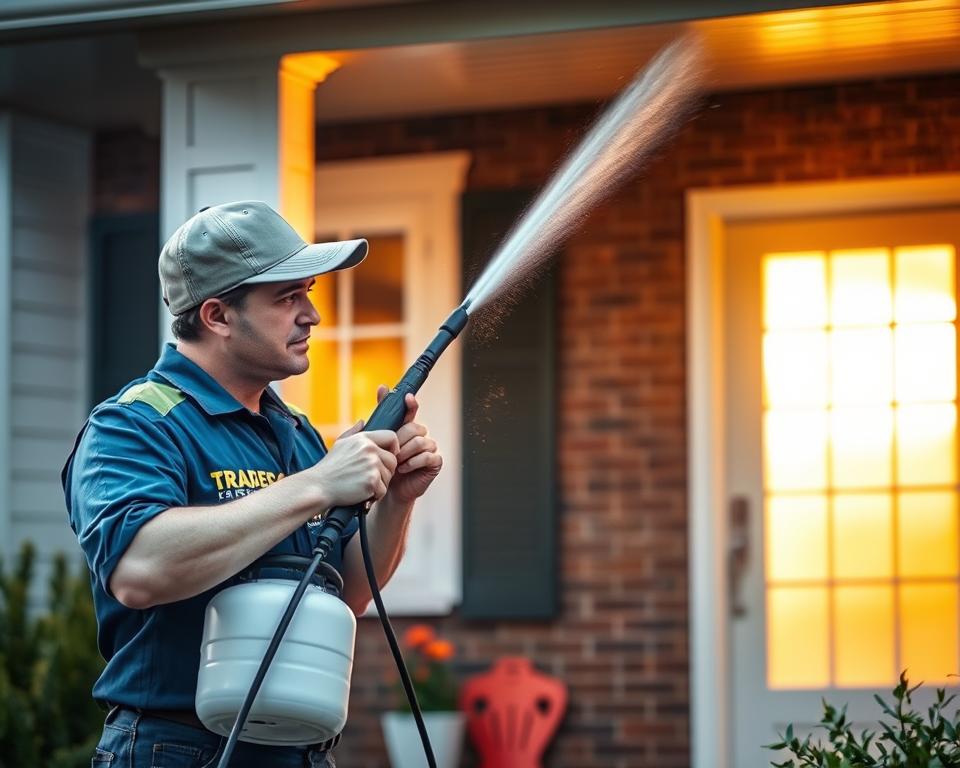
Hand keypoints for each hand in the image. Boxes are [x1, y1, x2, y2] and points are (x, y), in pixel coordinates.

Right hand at [312, 423, 398, 507]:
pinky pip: (383, 490)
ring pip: (389, 476)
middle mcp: (369, 449)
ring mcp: (371, 465)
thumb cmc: (329, 468)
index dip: (394, 447)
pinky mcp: (372, 481)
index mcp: (363, 439)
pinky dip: (374, 495)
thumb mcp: (339, 444)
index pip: (391, 437)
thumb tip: (363, 422)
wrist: (318, 486)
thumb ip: (353, 432)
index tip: (389, 456)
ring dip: (380, 484)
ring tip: (362, 485)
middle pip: (393, 460)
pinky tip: (361, 493)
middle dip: (385, 471)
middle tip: (370, 478)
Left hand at [377, 385, 442, 504]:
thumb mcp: (375, 445)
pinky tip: (403, 469)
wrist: (388, 491)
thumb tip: (373, 402)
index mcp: (406, 429)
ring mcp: (429, 449)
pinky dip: (413, 462)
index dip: (411, 403)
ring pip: (420, 441)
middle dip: (400, 440)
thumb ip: (375, 425)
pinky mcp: (435, 463)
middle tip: (390, 452)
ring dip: (405, 452)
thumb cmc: (382, 467)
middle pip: (414, 428)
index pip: (411, 411)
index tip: (407, 397)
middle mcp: (420, 436)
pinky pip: (427, 456)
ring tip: (395, 462)